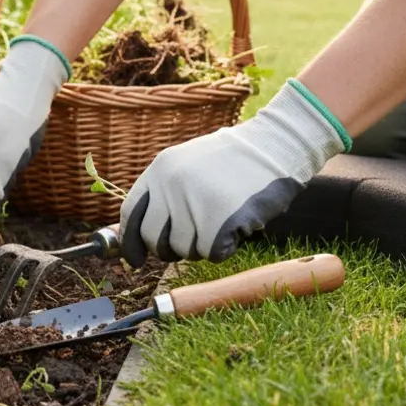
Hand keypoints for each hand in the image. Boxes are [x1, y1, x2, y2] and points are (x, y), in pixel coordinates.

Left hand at [119, 79, 350, 266]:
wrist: (275, 145)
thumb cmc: (234, 160)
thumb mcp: (187, 164)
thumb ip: (164, 193)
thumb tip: (141, 236)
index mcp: (160, 170)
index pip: (130, 214)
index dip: (130, 242)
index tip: (135, 260)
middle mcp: (171, 186)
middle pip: (155, 239)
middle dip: (168, 250)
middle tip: (191, 242)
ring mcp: (193, 203)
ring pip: (184, 250)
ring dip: (202, 245)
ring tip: (222, 220)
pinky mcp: (219, 220)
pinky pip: (212, 253)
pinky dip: (225, 247)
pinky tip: (236, 226)